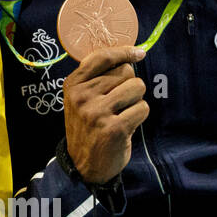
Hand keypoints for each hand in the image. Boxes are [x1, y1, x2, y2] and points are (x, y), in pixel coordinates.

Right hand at [62, 45, 147, 184]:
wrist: (83, 164)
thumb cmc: (88, 126)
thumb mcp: (81, 99)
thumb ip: (97, 77)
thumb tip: (129, 55)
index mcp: (73, 85)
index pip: (102, 58)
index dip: (124, 52)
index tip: (138, 52)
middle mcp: (82, 96)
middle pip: (126, 72)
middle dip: (129, 85)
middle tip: (118, 103)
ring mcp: (97, 112)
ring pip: (137, 88)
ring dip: (136, 100)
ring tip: (122, 113)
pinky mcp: (114, 128)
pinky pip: (142, 108)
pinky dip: (139, 116)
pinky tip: (126, 125)